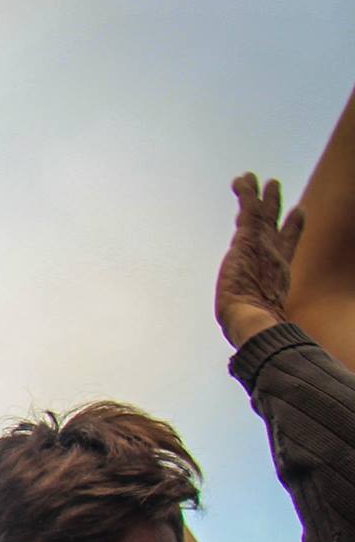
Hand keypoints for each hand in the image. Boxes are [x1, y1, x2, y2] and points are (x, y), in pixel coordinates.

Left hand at [215, 173, 303, 348]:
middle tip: (276, 187)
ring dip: (261, 195)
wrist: (253, 320)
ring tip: (257, 178)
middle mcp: (274, 257)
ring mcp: (263, 247)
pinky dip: (245, 194)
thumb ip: (255, 333)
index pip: (287, 247)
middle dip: (277, 206)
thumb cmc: (256, 330)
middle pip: (277, 225)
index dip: (293, 229)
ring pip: (262, 214)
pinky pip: (248, 210)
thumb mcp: (258, 324)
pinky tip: (242, 180)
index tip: (299, 214)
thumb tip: (243, 363)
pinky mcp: (249, 240)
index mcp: (277, 275)